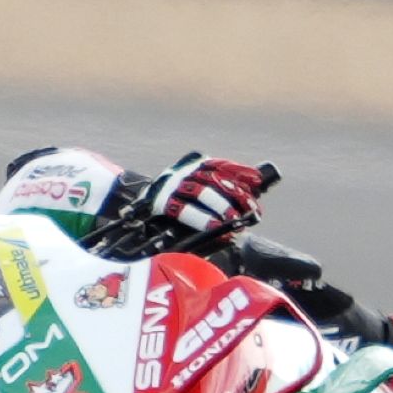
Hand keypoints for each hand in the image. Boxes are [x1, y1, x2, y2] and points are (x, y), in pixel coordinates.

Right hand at [139, 154, 274, 246]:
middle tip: (250, 207)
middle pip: (213, 178)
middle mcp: (183, 172)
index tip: (257, 180)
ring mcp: (172, 186)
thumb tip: (248, 197)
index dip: (240, 171)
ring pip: (201, 192)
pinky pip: (184, 210)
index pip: (220, 165)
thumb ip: (214, 187)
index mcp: (193, 164)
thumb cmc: (174, 198)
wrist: (134, 204)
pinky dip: (201, 219)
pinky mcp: (162, 203)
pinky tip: (215, 228)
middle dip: (235, 192)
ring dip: (221, 206)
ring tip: (234, 219)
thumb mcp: (192, 184)